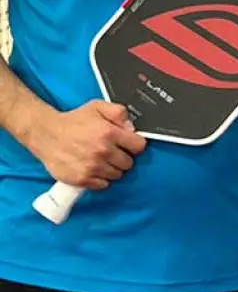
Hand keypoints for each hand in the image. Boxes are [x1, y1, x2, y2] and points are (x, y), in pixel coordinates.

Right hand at [25, 100, 143, 189]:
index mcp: (109, 133)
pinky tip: (93, 169)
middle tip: (110, 152)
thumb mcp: (97, 107)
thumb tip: (132, 128)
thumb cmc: (72, 121)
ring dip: (111, 169)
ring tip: (99, 160)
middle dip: (122, 157)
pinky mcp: (82, 179)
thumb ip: (119, 113)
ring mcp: (92, 167)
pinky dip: (100, 179)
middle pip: (129, 163)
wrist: (45, 134)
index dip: (134, 145)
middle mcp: (102, 151)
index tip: (127, 144)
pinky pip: (103, 185)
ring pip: (117, 175)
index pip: (139, 146)